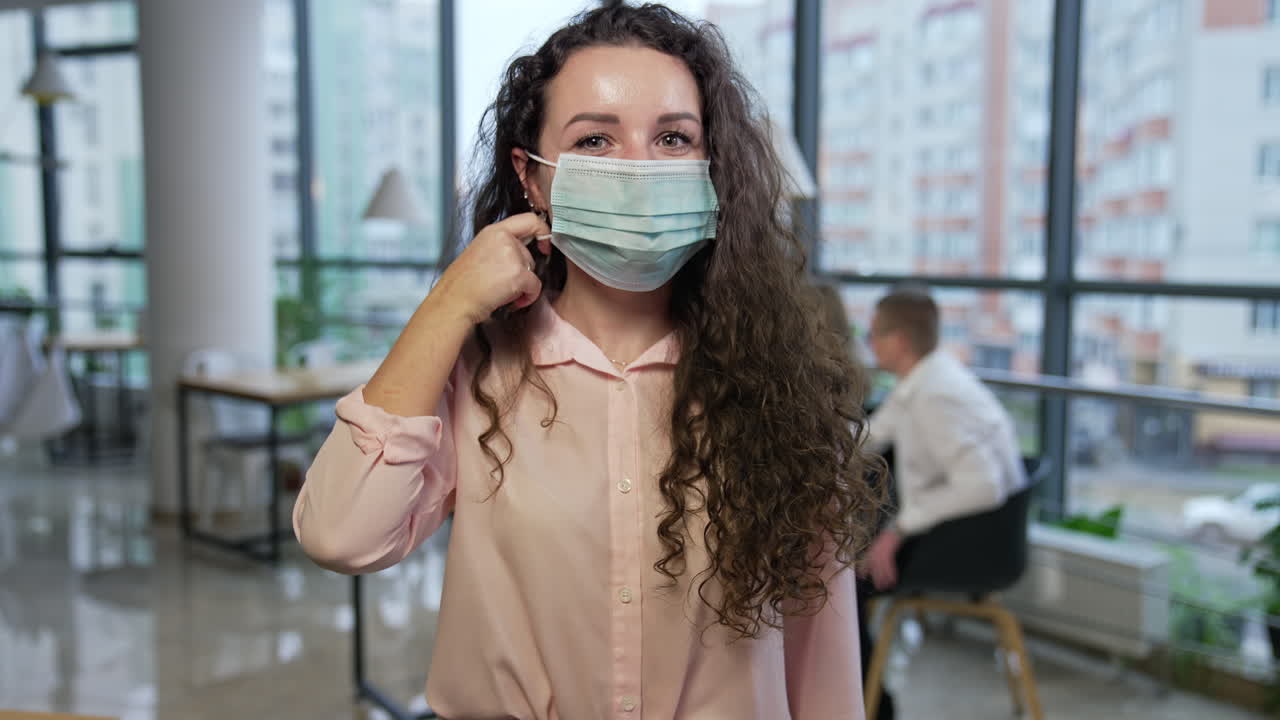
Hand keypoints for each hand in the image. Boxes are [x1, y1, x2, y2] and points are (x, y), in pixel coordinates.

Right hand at [431, 213, 552, 324]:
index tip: (543, 246)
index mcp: (494, 231)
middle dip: (522, 272)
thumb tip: (524, 254)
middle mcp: (504, 239)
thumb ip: (501, 247)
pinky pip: (535, 287)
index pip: (529, 220)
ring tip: (502, 292)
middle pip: (529, 254)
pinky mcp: (518, 274)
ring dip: (523, 286)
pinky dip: (528, 297)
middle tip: (503, 283)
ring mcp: (512, 255)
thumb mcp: (480, 252)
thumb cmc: (464, 284)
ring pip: (532, 272)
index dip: (542, 231)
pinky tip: (512, 301)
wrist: (454, 302)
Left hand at [867, 527, 903, 590]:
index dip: (863, 569)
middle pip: (874, 568)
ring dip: (884, 578)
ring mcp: (882, 552)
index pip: (865, 561)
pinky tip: (893, 580)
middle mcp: (875, 552)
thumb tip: (876, 560)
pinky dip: (891, 573)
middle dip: (876, 578)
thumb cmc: (889, 536)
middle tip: (878, 587)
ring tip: (886, 587)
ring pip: (881, 568)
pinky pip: (890, 565)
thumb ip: (876, 551)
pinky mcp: (889, 552)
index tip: (861, 577)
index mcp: (872, 549)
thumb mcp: (880, 544)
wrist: (896, 528)